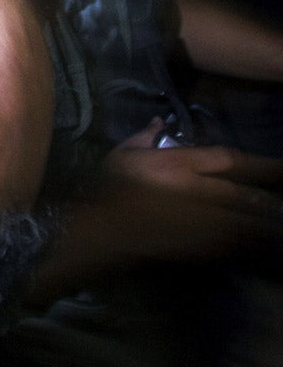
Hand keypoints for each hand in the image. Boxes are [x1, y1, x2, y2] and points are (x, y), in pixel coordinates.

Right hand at [108, 127, 282, 246]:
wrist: (102, 231)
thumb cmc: (108, 190)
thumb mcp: (121, 155)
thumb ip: (143, 137)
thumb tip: (159, 122)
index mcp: (178, 165)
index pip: (229, 160)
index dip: (260, 163)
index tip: (281, 166)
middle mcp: (197, 191)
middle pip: (245, 193)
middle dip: (269, 195)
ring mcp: (200, 221)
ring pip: (244, 219)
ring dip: (265, 218)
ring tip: (277, 217)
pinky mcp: (198, 244)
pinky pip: (233, 242)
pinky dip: (249, 240)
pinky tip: (260, 239)